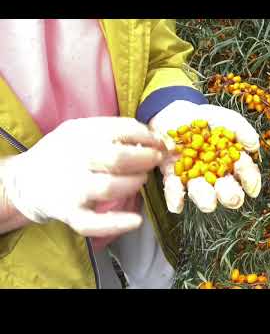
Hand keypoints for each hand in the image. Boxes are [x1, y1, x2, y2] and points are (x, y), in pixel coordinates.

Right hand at [1, 117, 163, 236]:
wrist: (25, 180)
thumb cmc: (65, 153)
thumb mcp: (82, 131)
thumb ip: (113, 131)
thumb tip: (154, 138)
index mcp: (82, 133)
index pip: (123, 129)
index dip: (149, 136)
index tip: (161, 143)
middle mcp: (75, 158)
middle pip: (118, 158)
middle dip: (146, 159)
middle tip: (156, 161)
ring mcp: (71, 187)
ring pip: (109, 187)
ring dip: (135, 183)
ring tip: (141, 180)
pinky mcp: (69, 213)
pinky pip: (93, 223)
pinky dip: (116, 223)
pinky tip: (136, 220)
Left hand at [149, 100, 261, 213]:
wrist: (173, 115)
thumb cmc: (204, 119)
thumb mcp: (224, 118)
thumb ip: (240, 128)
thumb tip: (253, 144)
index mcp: (232, 161)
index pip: (245, 173)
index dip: (250, 181)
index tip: (251, 188)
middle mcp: (215, 175)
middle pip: (226, 190)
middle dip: (230, 196)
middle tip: (232, 199)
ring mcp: (194, 178)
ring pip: (202, 193)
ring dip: (205, 199)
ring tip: (208, 204)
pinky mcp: (172, 177)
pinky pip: (174, 190)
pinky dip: (175, 197)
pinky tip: (176, 205)